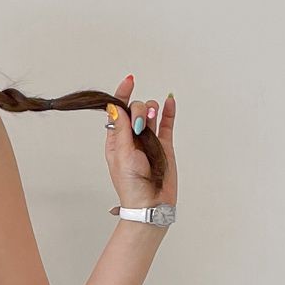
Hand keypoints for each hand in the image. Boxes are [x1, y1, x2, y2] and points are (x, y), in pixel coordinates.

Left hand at [104, 76, 177, 209]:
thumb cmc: (131, 185)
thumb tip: (115, 106)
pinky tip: (169, 101)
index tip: (129, 81)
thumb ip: (120, 130)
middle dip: (138, 111)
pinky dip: (169, 111)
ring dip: (151, 111)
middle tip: (140, 126)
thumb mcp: (121, 155)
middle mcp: (132, 137)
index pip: (118, 111)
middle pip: (135, 109)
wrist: (150, 203)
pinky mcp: (164, 145)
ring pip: (150, 113)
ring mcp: (149, 139)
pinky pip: (167, 123)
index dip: (122, 94)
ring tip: (151, 121)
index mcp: (116, 140)